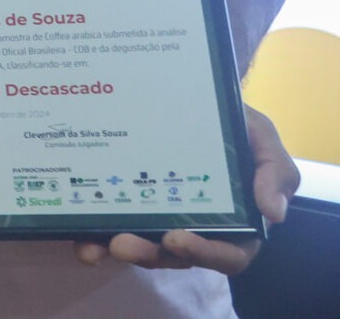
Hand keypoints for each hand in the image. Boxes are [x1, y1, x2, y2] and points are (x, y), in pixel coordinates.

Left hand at [75, 106, 295, 273]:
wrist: (190, 97)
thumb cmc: (233, 125)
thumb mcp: (261, 138)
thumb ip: (275, 171)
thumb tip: (273, 213)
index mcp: (234, 223)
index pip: (226, 253)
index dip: (203, 253)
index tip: (176, 238)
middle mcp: (194, 227)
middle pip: (174, 255)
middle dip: (148, 254)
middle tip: (123, 243)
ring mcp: (157, 219)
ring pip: (139, 246)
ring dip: (117, 249)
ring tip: (95, 245)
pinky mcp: (126, 207)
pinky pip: (109, 228)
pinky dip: (93, 237)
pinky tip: (77, 235)